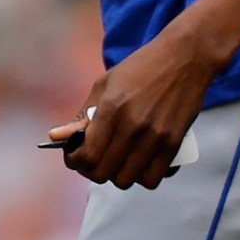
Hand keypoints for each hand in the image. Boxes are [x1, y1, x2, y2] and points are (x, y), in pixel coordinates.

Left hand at [49, 27, 221, 187]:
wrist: (183, 59)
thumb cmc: (140, 68)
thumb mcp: (104, 85)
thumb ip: (82, 115)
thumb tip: (56, 137)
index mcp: (111, 109)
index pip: (87, 154)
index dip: (75, 162)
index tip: (74, 158)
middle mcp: (132, 126)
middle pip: (104, 172)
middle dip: (91, 171)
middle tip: (92, 161)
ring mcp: (155, 137)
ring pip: (127, 179)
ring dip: (116, 175)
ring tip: (115, 162)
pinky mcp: (174, 143)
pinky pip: (153, 179)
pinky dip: (142, 177)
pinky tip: (137, 164)